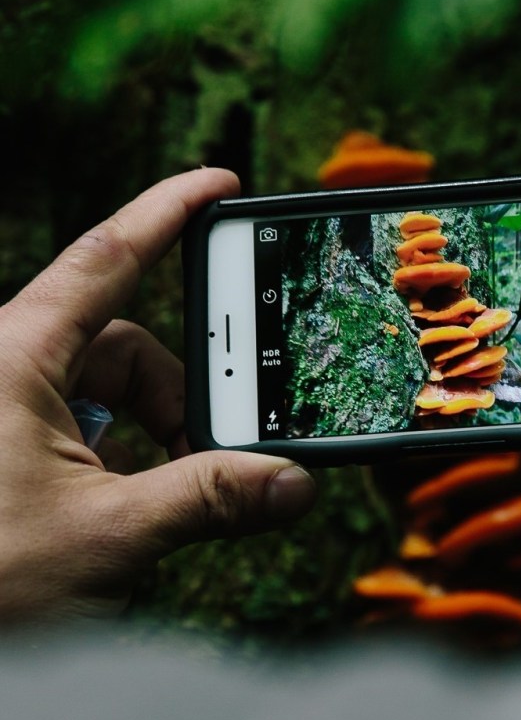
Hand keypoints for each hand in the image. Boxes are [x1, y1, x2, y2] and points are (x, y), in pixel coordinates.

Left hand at [0, 170, 315, 624]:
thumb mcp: (107, 535)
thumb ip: (210, 499)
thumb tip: (293, 483)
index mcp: (11, 359)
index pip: (106, 259)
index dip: (167, 212)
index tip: (220, 184)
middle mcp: (7, 372)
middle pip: (124, 347)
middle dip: (179, 396)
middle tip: (213, 451)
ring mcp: (9, 412)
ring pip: (109, 397)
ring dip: (154, 442)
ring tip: (159, 503)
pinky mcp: (13, 450)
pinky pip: (88, 431)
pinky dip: (126, 463)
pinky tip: (126, 513)